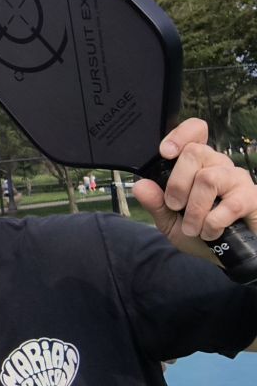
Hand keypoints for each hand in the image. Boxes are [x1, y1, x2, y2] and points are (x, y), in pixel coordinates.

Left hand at [134, 118, 256, 254]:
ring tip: (192, 228)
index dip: (181, 135)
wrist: (226, 255)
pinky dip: (212, 223)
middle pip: (194, 153)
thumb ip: (155, 203)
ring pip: (208, 178)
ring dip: (194, 208)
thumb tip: (140, 185)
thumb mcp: (169, 220)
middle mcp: (218, 165)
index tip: (165, 152)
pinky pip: (229, 204)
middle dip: (177, 184)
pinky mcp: (251, 197)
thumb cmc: (198, 232)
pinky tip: (210, 233)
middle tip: (175, 206)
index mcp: (198, 164)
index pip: (196, 131)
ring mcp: (236, 179)